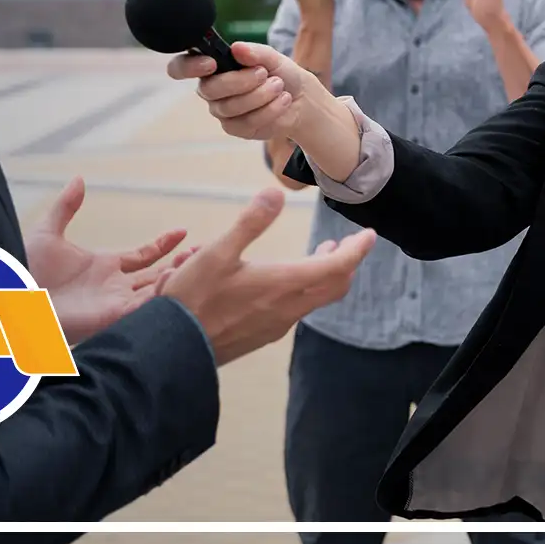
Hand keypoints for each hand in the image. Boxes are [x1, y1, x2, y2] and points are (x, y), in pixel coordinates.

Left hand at [23, 177, 188, 344]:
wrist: (10, 296)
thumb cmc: (23, 270)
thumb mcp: (47, 233)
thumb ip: (66, 207)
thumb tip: (79, 179)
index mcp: (104, 267)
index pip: (143, 256)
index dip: (163, 244)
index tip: (183, 231)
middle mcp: (114, 287)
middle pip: (158, 276)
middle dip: (183, 265)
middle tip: (208, 252)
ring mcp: (115, 304)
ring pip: (158, 292)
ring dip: (179, 280)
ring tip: (201, 264)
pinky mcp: (112, 318)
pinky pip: (146, 308)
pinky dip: (163, 295)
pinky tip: (177, 279)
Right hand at [158, 187, 375, 365]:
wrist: (175, 350)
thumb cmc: (193, 300)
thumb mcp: (216, 253)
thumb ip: (250, 222)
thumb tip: (276, 193)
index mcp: (283, 284)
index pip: (337, 266)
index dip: (358, 250)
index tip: (369, 235)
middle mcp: (288, 308)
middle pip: (335, 285)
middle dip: (347, 262)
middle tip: (350, 243)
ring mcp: (278, 325)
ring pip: (318, 299)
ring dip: (327, 275)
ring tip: (323, 254)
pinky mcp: (264, 334)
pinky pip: (300, 310)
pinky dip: (309, 289)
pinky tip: (289, 280)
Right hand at [169, 40, 322, 142]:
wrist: (300, 98)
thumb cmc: (279, 73)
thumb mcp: (272, 57)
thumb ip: (255, 52)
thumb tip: (237, 49)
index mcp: (212, 67)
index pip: (181, 68)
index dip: (189, 67)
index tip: (211, 63)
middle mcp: (211, 89)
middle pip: (210, 89)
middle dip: (240, 81)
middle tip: (264, 73)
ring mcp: (221, 110)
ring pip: (230, 107)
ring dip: (260, 95)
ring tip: (279, 86)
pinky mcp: (235, 128)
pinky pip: (245, 123)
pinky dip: (268, 110)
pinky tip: (282, 101)